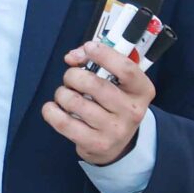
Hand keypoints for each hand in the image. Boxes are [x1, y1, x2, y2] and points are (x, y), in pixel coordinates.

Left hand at [44, 41, 153, 165]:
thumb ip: (96, 61)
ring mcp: (115, 130)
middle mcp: (132, 111)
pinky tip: (53, 108)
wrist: (116, 143)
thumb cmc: (112, 103)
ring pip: (75, 102)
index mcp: (142, 90)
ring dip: (61, 93)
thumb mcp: (115, 81)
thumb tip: (72, 57)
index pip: (126, 68)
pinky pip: (64, 123)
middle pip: (94, 83)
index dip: (104, 54)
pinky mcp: (96, 144)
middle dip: (73, 75)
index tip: (88, 47)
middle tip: (70, 79)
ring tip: (64, 96)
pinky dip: (51, 111)